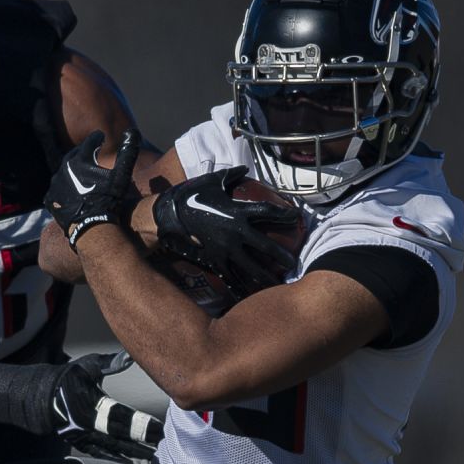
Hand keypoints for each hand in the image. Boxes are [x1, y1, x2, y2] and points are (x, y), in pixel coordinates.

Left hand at [45, 129, 141, 248]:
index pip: (90, 142)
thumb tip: (132, 131)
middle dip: (82, 152)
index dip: (97, 138)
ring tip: (80, 171)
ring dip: (72, 169)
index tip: (100, 136)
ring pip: (64, 171)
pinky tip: (68, 189)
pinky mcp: (50, 199)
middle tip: (90, 151)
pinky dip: (63, 186)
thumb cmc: (108, 199)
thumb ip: (127, 153)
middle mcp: (64, 168)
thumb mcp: (121, 176)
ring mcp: (55, 184)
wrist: (90, 226)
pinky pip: (56, 188)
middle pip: (74, 155)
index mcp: (80, 159)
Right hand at [49, 352, 160, 459]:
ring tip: (150, 453)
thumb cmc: (70, 377)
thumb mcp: (88, 366)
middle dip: (141, 439)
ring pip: (110, 447)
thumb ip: (110, 363)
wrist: (45, 396)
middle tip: (160, 442)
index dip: (140, 424)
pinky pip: (99, 452)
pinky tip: (129, 460)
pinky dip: (114, 457)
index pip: (121, 416)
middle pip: (118, 435)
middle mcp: (85, 423)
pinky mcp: (78, 442)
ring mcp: (81, 435)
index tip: (159, 428)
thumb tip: (130, 357)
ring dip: (131, 451)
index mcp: (89, 403)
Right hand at [152, 166, 299, 298]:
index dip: (285, 214)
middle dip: (281, 256)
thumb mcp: (211, 181)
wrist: (167, 216)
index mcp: (237, 212)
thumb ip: (230, 175)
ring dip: (265, 278)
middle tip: (293, 263)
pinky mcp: (213, 260)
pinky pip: (230, 276)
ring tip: (276, 286)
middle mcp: (234, 233)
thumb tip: (244, 168)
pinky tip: (247, 295)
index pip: (268, 213)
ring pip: (250, 268)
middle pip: (265, 247)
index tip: (296, 217)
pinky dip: (239, 287)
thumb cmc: (190, 196)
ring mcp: (224, 249)